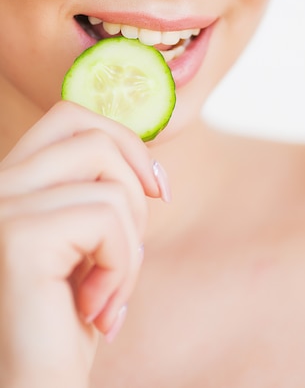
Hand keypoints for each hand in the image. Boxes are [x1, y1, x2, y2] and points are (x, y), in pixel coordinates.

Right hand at [0, 101, 163, 387]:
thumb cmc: (66, 321)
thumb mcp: (87, 244)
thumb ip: (98, 193)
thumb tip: (149, 164)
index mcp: (10, 183)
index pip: (70, 117)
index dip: (124, 141)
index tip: (157, 187)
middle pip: (96, 139)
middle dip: (136, 194)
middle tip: (126, 255)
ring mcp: (1, 208)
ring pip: (111, 184)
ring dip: (129, 247)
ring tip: (107, 294)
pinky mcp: (17, 237)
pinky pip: (107, 219)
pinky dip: (121, 268)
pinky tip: (95, 309)